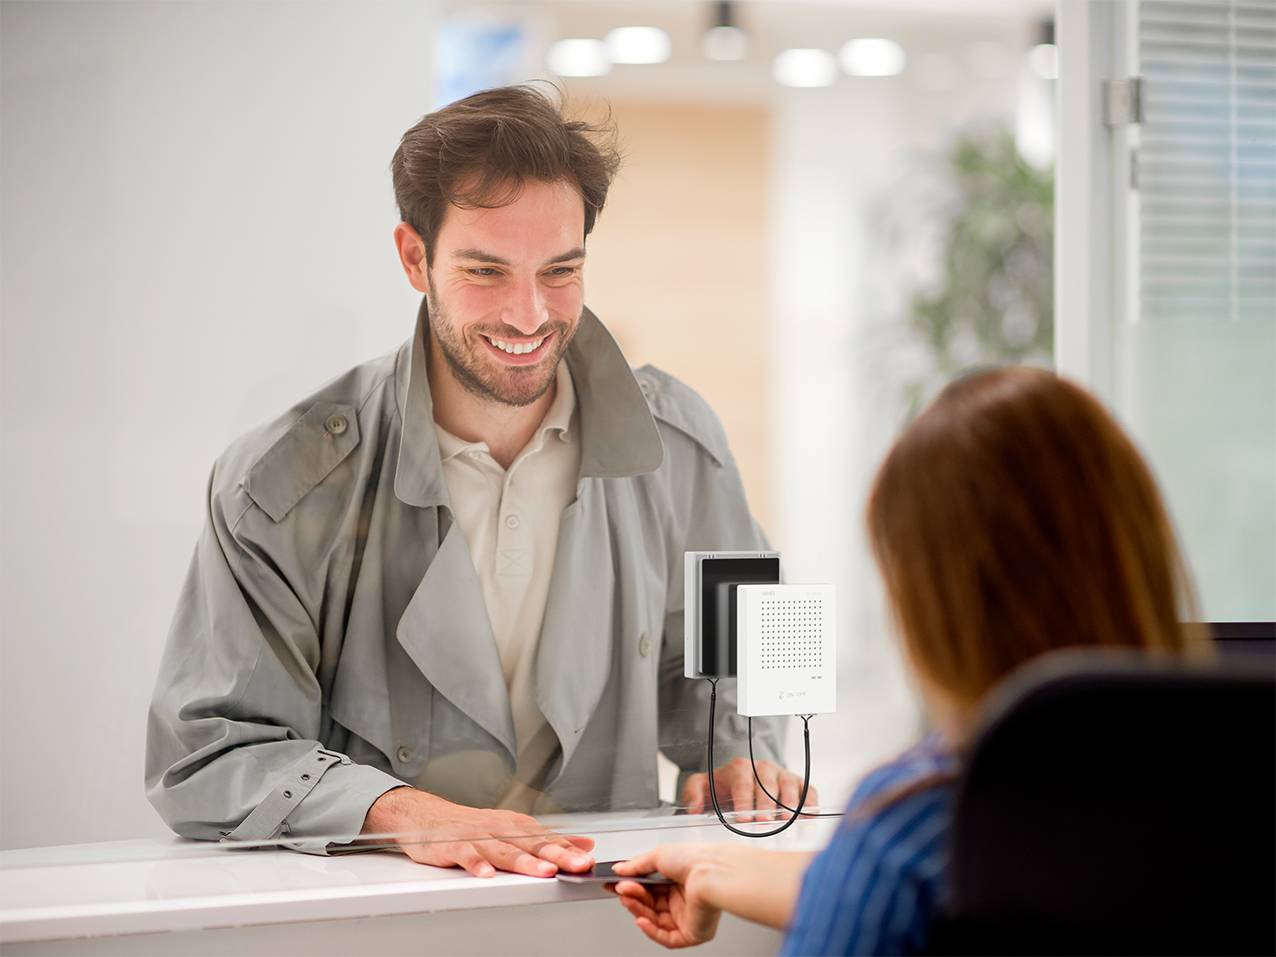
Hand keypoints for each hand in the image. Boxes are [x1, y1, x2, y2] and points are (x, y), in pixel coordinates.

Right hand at [360, 786, 593, 877]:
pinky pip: (466, 856)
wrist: (425, 816)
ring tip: (543, 872)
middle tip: (577, 864)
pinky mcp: (453, 846)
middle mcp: (500, 829)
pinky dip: (476, 865)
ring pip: (504, 851)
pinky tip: (486, 875)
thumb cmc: (470, 827)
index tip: (588, 860)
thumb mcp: (513, 829)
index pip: (548, 839)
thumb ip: (548, 840)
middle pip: (532, 844)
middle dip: (557, 855)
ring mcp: (477, 837)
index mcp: (516, 826)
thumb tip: (584, 844)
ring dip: (524, 862)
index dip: (569, 850)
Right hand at [609, 844, 725, 948]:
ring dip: (638, 911)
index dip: (632, 887)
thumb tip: (619, 869)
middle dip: (634, 897)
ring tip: (628, 899)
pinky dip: (651, 931)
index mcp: (677, 880)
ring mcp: (687, 916)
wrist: (710, 873)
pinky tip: (641, 920)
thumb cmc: (694, 860)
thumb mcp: (658, 856)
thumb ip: (636, 865)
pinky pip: (667, 938)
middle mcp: (682, 898)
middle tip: (621, 889)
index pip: (649, 888)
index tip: (615, 884)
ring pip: (655, 921)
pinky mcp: (691, 933)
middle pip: (650, 904)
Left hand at [680, 757, 817, 820]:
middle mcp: (762, 768)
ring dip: (789, 802)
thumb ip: (693, 792)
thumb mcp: (702, 785)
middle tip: (766, 820)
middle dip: (766, 802)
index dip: (744, 800)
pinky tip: (808, 816)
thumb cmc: (723, 787)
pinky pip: (807, 789)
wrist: (740, 780)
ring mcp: (781, 775)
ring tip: (788, 820)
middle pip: (766, 783)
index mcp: (739, 768)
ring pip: (788, 784)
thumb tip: (694, 807)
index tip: (744, 818)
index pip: (742, 782)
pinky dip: (809, 802)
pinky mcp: (796, 783)